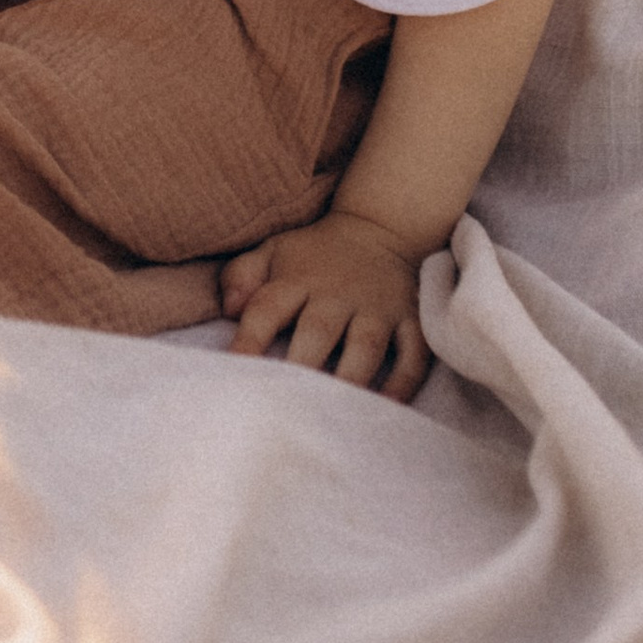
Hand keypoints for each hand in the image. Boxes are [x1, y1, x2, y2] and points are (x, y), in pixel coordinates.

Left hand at [220, 212, 429, 401]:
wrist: (380, 228)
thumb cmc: (315, 254)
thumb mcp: (274, 251)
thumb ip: (243, 276)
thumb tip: (229, 309)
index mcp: (298, 280)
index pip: (267, 309)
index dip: (249, 339)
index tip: (234, 370)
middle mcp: (338, 295)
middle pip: (318, 330)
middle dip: (302, 365)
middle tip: (286, 405)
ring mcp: (378, 308)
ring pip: (366, 344)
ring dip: (352, 376)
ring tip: (337, 414)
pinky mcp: (410, 319)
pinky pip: (413, 351)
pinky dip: (405, 379)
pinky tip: (389, 406)